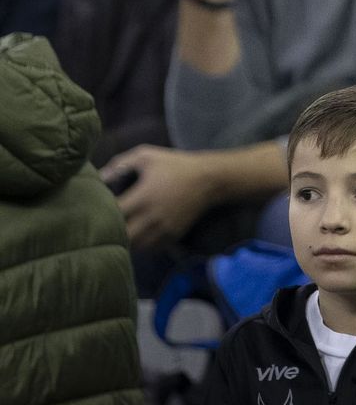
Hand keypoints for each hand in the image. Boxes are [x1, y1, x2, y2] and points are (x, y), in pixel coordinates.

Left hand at [101, 145, 216, 248]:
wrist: (209, 179)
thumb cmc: (175, 165)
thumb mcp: (147, 155)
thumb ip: (120, 164)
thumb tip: (98, 177)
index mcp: (141, 198)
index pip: (112, 215)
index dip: (100, 214)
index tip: (96, 209)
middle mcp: (151, 217)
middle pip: (122, 236)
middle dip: (112, 232)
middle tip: (106, 225)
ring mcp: (163, 229)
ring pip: (135, 246)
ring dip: (126, 240)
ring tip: (122, 232)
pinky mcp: (173, 235)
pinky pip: (151, 248)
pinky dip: (142, 245)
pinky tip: (139, 235)